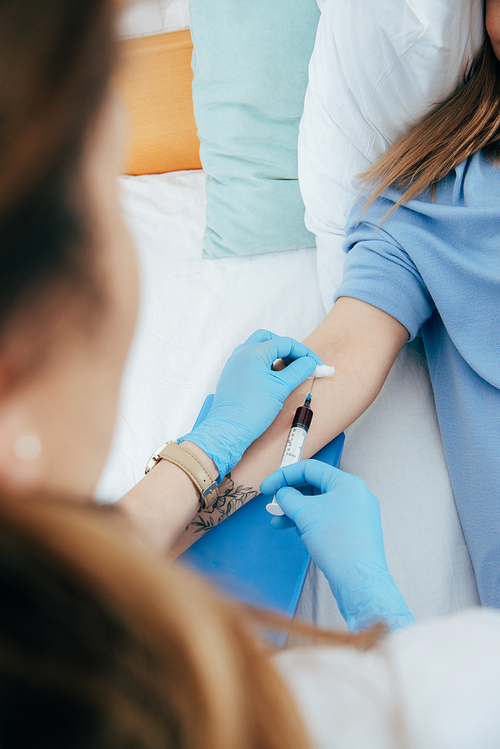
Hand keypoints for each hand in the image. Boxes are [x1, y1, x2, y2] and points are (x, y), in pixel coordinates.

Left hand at [179, 330, 322, 479]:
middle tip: (300, 363)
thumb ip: (299, 371)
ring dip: (276, 357)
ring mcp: (235, 364)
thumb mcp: (281, 388)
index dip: (304, 353)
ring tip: (289, 372)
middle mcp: (241, 354)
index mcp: (253, 352)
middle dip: (288, 349)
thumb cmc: (251, 410)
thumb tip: (309, 363)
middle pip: (269, 340)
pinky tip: (274, 380)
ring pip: (259, 350)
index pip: (285, 343)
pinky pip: (251, 362)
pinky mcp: (233, 375)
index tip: (316, 364)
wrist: (229, 430)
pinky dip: (265, 365)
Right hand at [260, 460, 414, 631]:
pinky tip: (294, 530)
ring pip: (318, 505)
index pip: (310, 469)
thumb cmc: (337, 541)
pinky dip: (308, 522)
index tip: (266, 487)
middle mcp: (355, 495)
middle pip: (314, 486)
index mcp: (348, 483)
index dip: (284, 475)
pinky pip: (325, 519)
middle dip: (289, 495)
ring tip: (277, 521)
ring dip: (295, 511)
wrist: (358, 580)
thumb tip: (283, 494)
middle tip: (272, 505)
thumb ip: (289, 498)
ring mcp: (355, 514)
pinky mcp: (352, 532)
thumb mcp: (305, 513)